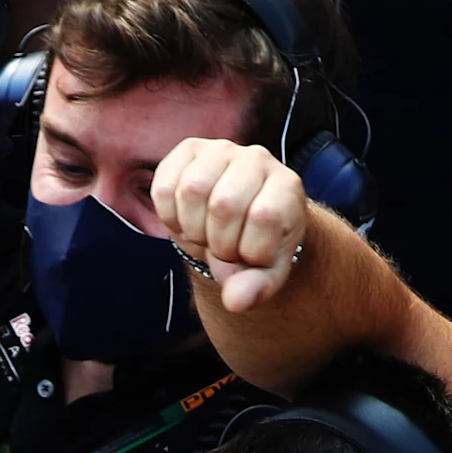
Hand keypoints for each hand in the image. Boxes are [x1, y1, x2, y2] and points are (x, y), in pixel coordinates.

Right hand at [149, 138, 312, 312]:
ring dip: (192, 227)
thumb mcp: (264, 273)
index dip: (250, 250)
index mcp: (286, 186)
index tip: (251, 255)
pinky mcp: (189, 151)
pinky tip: (185, 220)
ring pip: (192, 189)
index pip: (264, 216)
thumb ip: (255, 288)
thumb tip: (235, 302)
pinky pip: (165, 186)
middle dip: (218, 242)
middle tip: (224, 247)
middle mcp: (258, 159)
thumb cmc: (255, 247)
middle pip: (224, 203)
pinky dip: (169, 215)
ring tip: (205, 233)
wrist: (236, 224)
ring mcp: (222, 150)